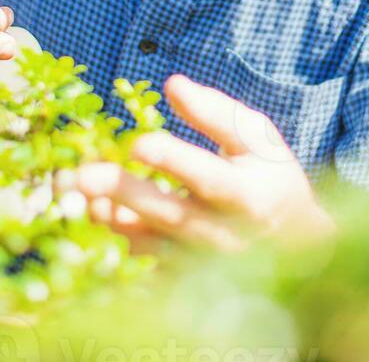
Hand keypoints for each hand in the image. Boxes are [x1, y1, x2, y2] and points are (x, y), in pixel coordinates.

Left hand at [75, 74, 334, 252]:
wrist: (296, 246)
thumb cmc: (270, 175)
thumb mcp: (257, 137)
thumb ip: (216, 113)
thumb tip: (173, 85)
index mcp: (251, 196)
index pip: (210, 179)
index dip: (174, 161)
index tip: (138, 143)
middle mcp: (228, 237)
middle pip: (171, 215)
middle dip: (123, 194)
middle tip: (80, 175)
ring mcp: (206, 266)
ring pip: (152, 247)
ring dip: (110, 222)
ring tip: (72, 194)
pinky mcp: (187, 284)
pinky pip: (145, 272)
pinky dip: (115, 250)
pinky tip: (89, 220)